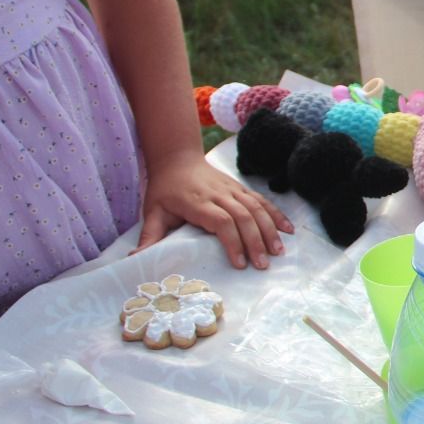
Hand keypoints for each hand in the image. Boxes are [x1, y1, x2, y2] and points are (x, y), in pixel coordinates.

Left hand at [137, 152, 293, 269]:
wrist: (177, 158)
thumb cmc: (165, 189)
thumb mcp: (151, 212)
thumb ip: (148, 237)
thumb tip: (135, 260)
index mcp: (197, 202)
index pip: (221, 221)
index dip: (232, 241)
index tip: (239, 263)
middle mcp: (219, 194)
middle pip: (243, 216)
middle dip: (256, 241)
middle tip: (263, 265)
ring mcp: (233, 190)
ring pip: (256, 208)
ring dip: (270, 229)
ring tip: (279, 252)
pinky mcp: (241, 188)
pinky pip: (262, 201)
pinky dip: (276, 215)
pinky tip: (288, 230)